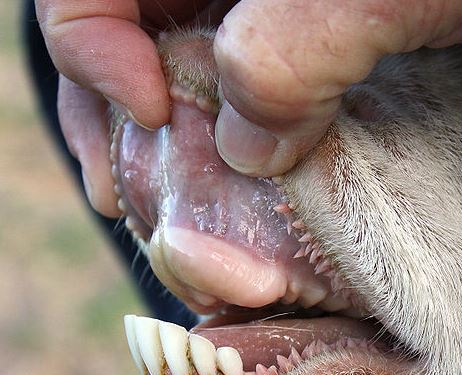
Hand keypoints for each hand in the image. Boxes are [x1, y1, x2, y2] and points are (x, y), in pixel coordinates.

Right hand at [36, 1, 461, 215]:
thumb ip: (297, 51)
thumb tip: (245, 147)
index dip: (90, 44)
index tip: (147, 111)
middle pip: (116, 26)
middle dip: (106, 109)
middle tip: (122, 191)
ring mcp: (248, 8)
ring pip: (160, 62)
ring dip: (146, 135)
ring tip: (139, 196)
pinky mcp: (282, 40)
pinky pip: (213, 85)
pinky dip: (200, 134)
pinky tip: (211, 173)